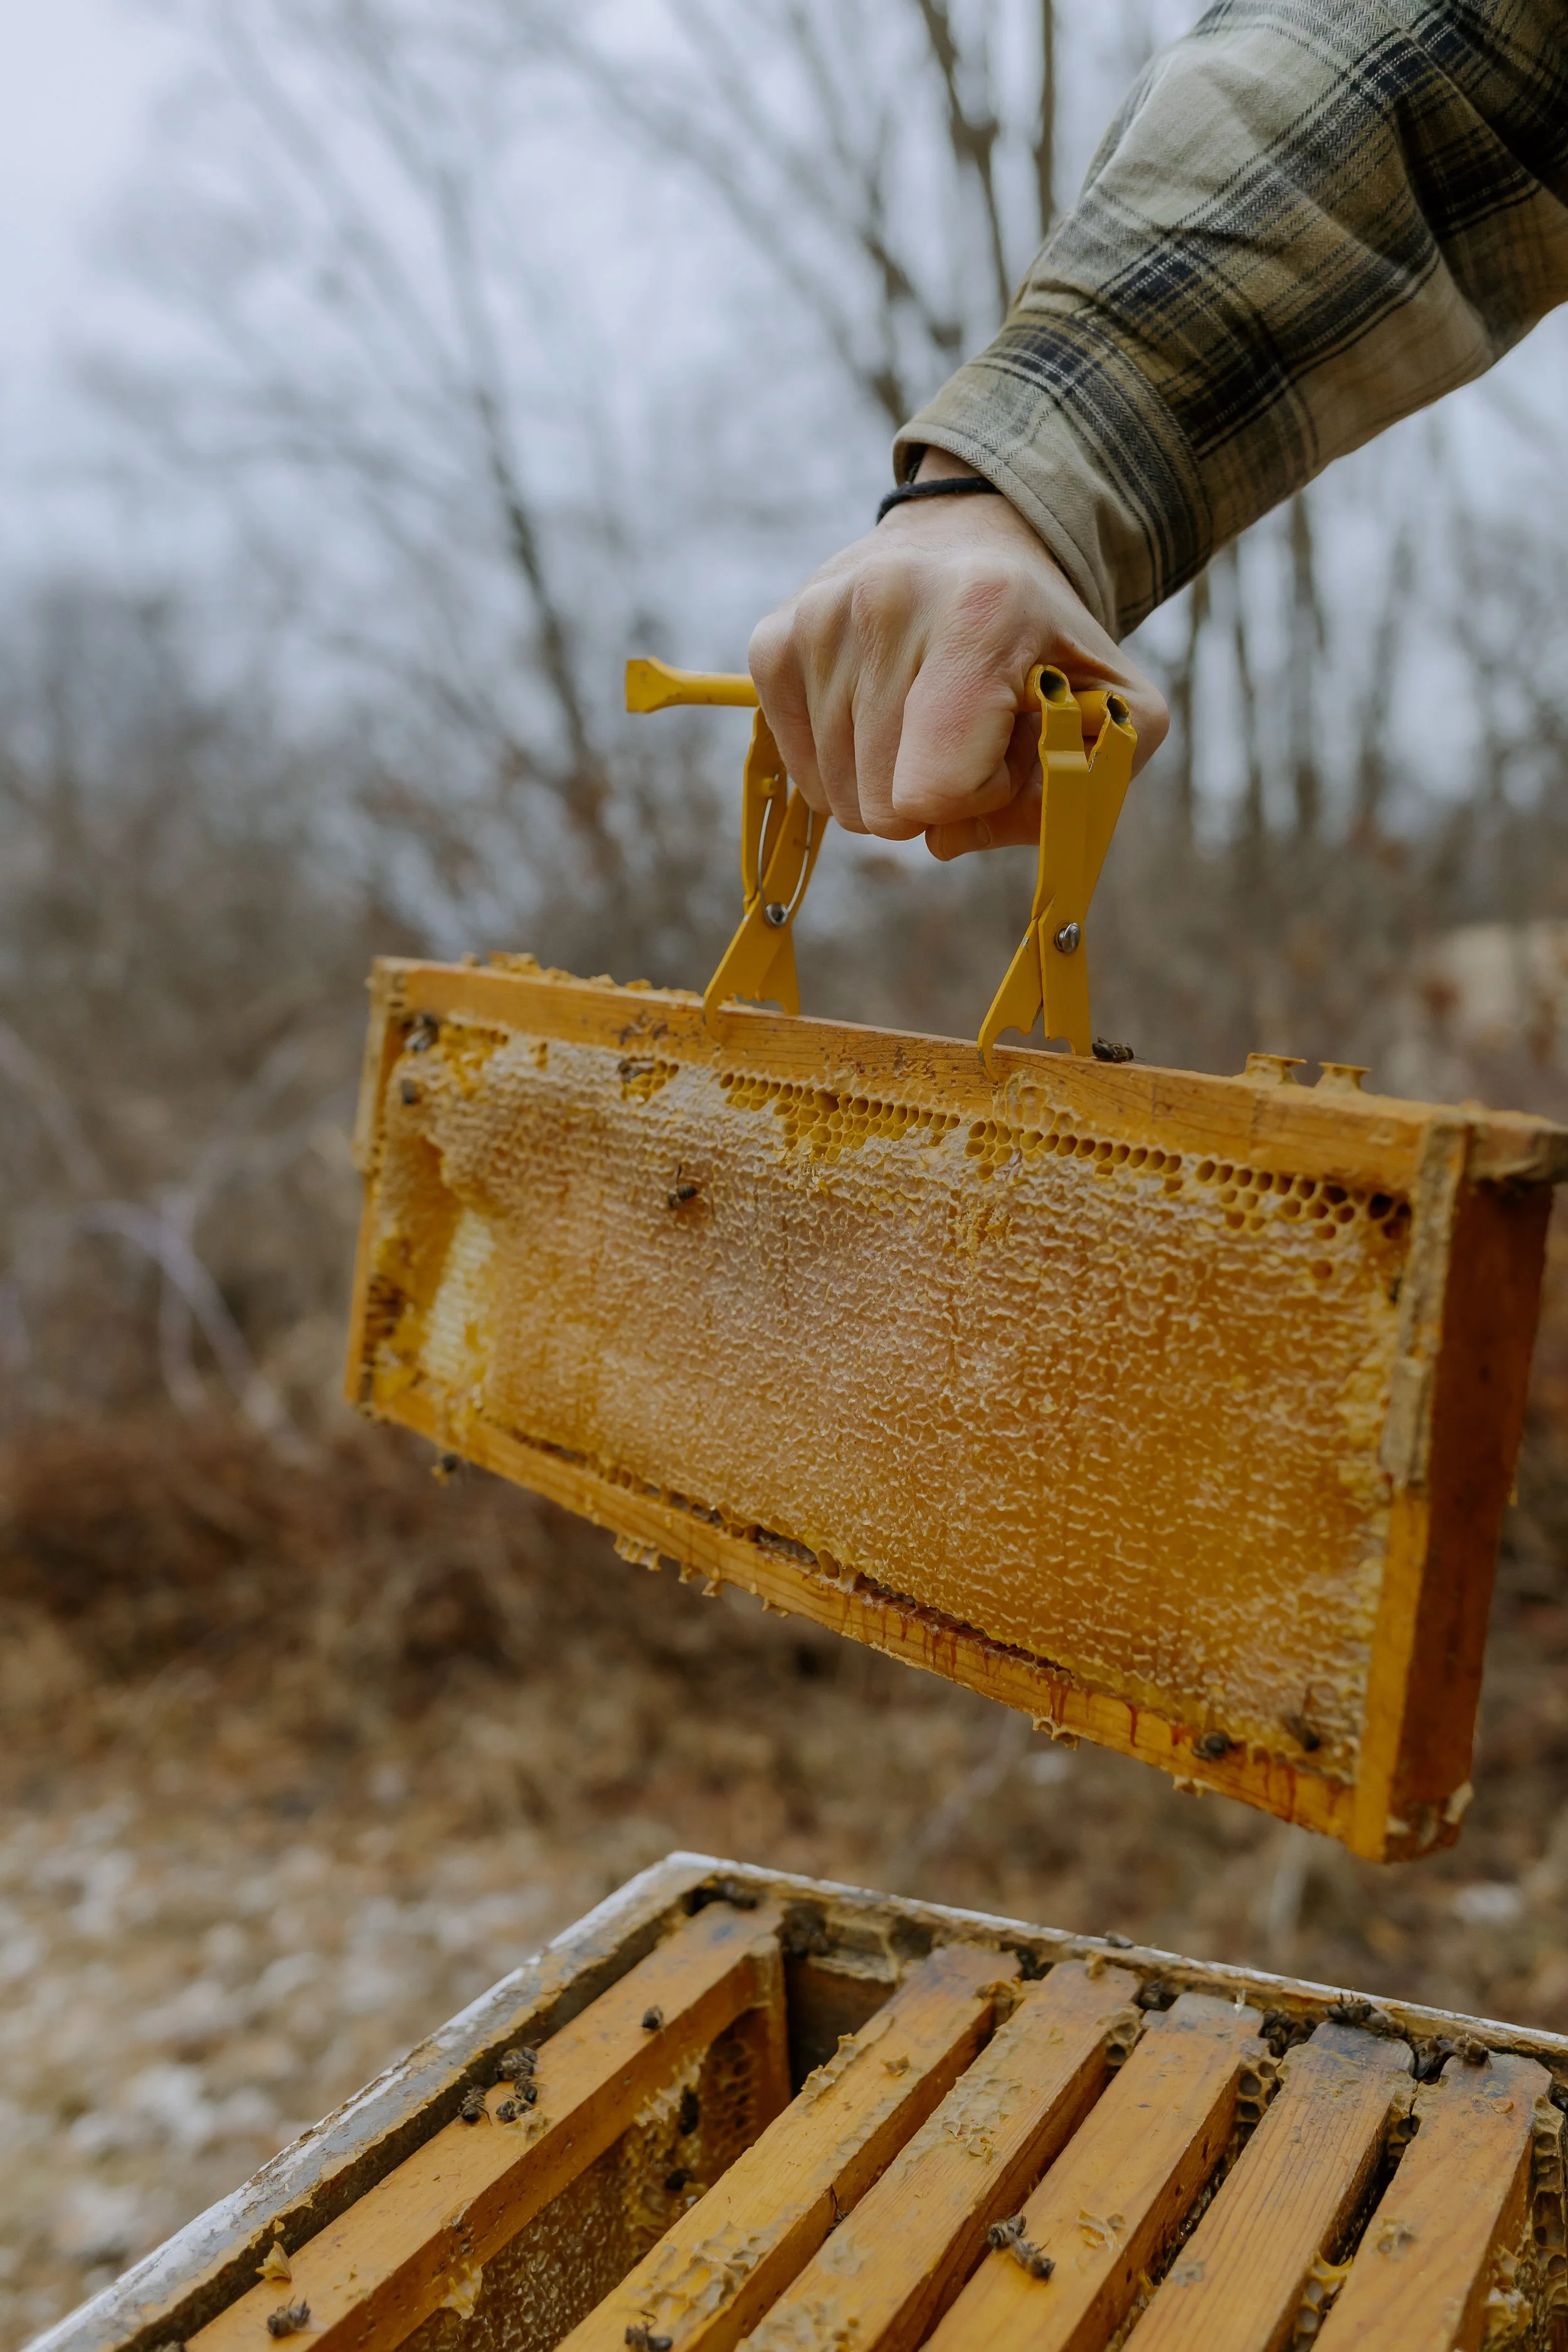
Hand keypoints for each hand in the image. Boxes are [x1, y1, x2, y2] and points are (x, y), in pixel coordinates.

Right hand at [748, 456, 1166, 860]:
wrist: (969, 542)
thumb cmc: (1044, 642)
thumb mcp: (1113, 707)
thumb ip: (1076, 790)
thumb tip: (941, 839)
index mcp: (982, 613)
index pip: (934, 790)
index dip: (978, 797)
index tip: (1003, 751)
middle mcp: (887, 601)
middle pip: (882, 807)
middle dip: (932, 795)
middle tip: (963, 731)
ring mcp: (819, 620)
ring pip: (837, 799)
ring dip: (888, 780)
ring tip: (923, 712)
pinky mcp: (773, 641)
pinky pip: (800, 771)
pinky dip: (842, 763)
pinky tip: (877, 708)